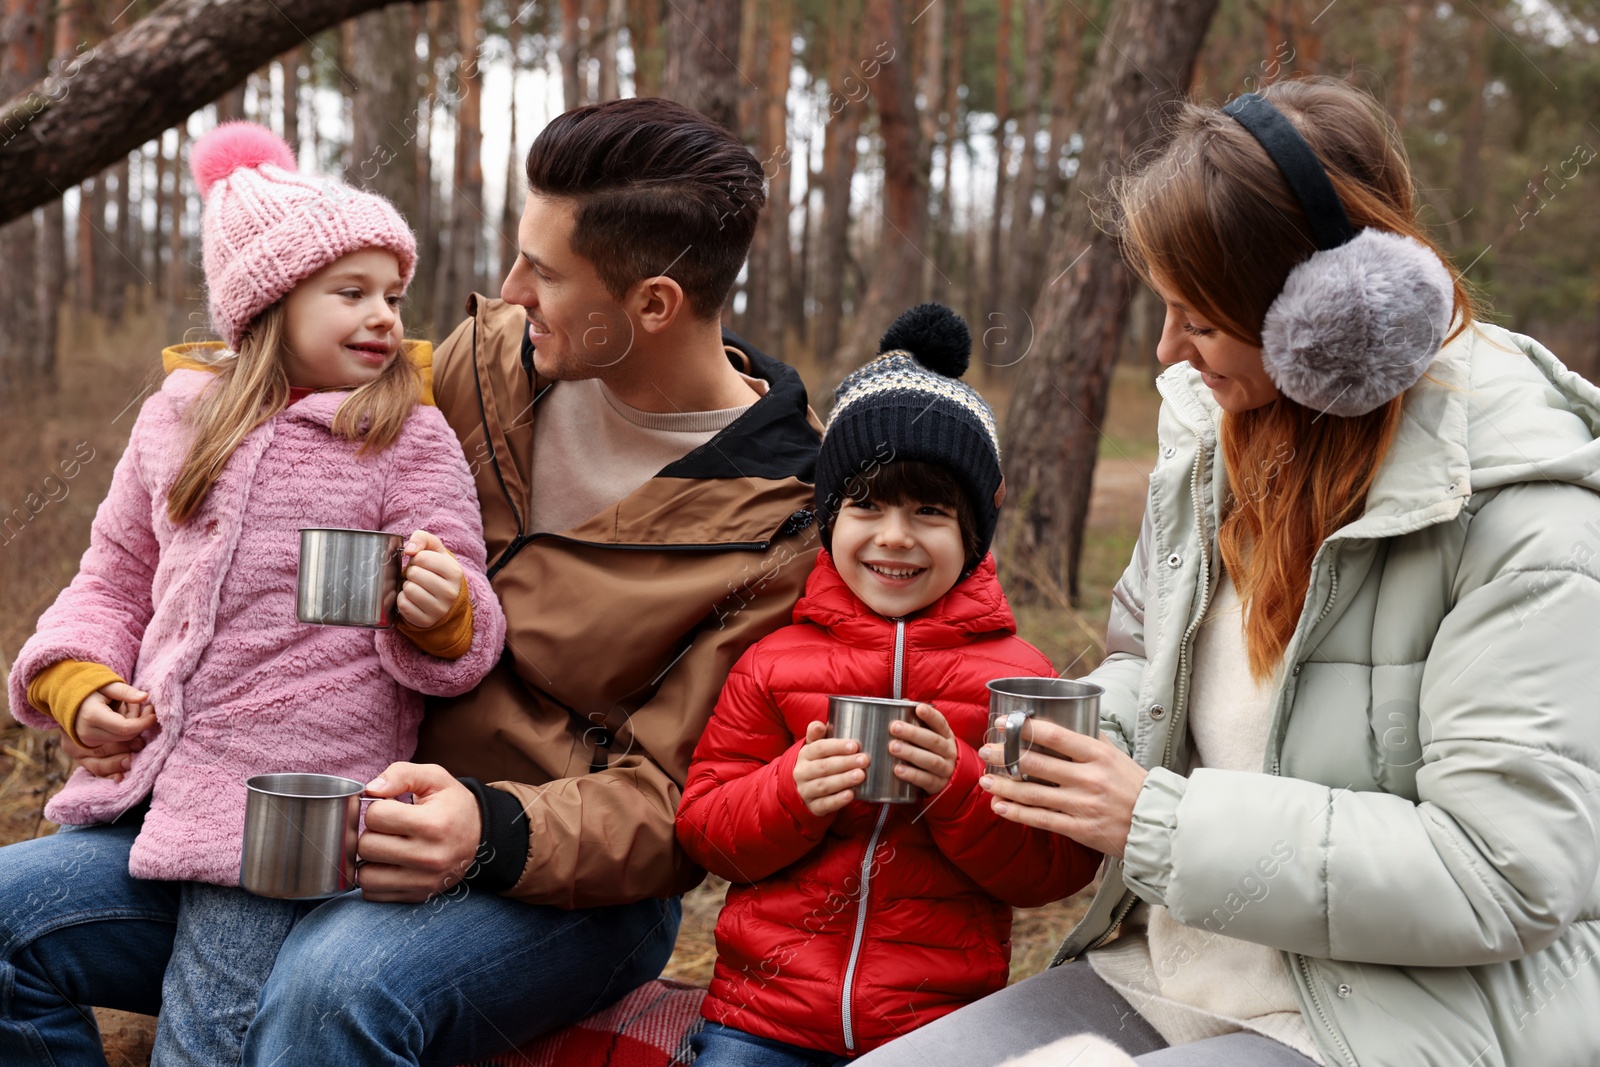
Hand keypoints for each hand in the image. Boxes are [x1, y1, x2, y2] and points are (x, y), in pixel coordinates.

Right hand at [72, 683, 156, 779]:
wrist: (64, 700)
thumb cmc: (89, 691)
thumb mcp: (107, 685)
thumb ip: (125, 692)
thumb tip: (145, 697)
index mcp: (91, 716)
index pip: (124, 728)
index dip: (143, 724)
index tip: (153, 716)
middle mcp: (84, 734)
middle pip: (121, 741)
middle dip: (138, 733)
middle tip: (148, 719)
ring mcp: (79, 747)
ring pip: (112, 757)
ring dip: (129, 752)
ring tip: (141, 744)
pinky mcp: (78, 755)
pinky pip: (96, 768)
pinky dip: (110, 772)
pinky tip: (122, 777)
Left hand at [356, 762, 481, 901]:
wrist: (480, 836)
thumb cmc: (452, 805)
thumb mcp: (434, 778)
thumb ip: (401, 774)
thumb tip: (371, 789)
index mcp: (433, 824)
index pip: (375, 816)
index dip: (378, 807)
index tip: (392, 808)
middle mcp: (429, 857)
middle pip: (366, 846)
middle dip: (372, 832)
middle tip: (389, 828)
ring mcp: (423, 881)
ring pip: (365, 875)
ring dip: (369, 859)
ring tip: (386, 847)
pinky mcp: (417, 896)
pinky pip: (373, 893)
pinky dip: (374, 879)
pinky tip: (389, 865)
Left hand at [396, 529, 463, 629]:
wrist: (444, 600)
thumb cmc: (436, 570)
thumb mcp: (435, 550)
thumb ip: (422, 538)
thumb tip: (409, 549)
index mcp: (455, 572)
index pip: (422, 558)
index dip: (417, 558)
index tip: (422, 563)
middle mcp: (450, 593)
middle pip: (414, 574)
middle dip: (411, 573)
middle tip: (418, 577)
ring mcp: (439, 609)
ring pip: (408, 590)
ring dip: (407, 586)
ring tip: (416, 587)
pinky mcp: (426, 621)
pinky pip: (403, 605)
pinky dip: (403, 600)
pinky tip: (412, 599)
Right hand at [793, 720, 866, 816]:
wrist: (800, 790)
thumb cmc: (815, 763)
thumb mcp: (813, 747)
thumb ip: (817, 735)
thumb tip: (819, 724)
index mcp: (804, 755)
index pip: (819, 749)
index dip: (837, 746)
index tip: (854, 745)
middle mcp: (802, 773)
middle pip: (823, 767)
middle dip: (845, 763)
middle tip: (864, 760)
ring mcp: (806, 791)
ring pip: (824, 786)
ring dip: (843, 780)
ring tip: (861, 775)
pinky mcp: (813, 807)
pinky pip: (824, 804)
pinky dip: (838, 800)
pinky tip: (851, 795)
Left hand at [888, 704, 956, 795]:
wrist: (952, 779)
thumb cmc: (934, 752)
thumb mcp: (932, 735)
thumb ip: (918, 720)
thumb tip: (903, 701)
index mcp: (946, 736)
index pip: (941, 723)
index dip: (931, 715)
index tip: (918, 708)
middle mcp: (948, 751)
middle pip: (933, 741)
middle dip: (913, 733)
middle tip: (894, 727)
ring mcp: (945, 769)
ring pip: (930, 760)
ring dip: (910, 753)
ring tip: (893, 747)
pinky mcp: (938, 785)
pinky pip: (925, 780)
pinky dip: (911, 775)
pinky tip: (898, 770)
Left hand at [978, 725, 1147, 857]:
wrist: (1156, 825)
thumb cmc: (1134, 786)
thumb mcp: (1117, 756)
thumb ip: (1091, 739)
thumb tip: (1069, 718)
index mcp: (1098, 754)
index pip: (1054, 735)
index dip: (1023, 728)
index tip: (1003, 723)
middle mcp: (1088, 778)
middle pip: (1036, 764)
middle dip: (1005, 756)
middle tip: (986, 750)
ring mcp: (1082, 805)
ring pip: (1033, 794)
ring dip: (1004, 786)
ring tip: (985, 779)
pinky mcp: (1079, 829)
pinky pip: (1041, 820)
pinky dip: (1017, 813)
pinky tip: (999, 807)